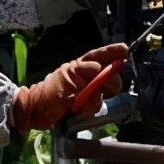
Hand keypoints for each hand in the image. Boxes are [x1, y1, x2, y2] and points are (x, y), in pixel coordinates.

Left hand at [9, 43, 128, 130]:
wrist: (37, 112)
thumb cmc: (49, 93)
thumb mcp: (66, 80)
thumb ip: (84, 72)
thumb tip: (99, 67)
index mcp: (80, 66)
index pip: (100, 56)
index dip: (113, 53)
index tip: (126, 51)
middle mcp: (86, 76)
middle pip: (109, 76)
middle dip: (108, 83)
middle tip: (105, 88)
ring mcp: (86, 90)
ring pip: (104, 93)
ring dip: (94, 99)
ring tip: (79, 103)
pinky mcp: (85, 104)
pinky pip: (97, 105)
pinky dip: (89, 108)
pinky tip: (78, 110)